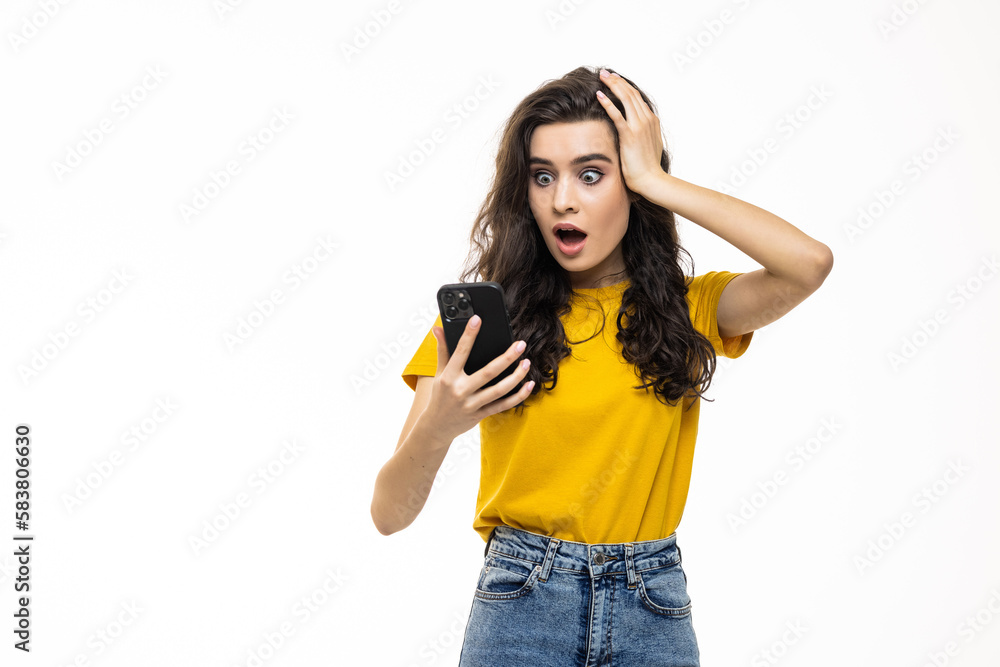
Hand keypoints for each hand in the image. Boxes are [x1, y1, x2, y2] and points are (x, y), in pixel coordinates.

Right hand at [422, 315, 533, 441]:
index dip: (469, 335)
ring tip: (527, 363)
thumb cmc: (439, 396)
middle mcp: (460, 390)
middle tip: (520, 344)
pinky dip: (518, 396)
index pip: (460, 352)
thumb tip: (437, 329)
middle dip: (506, 357)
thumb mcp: (439, 373)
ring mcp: (471, 404)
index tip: (477, 319)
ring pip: (499, 390)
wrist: (435, 427)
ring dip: (516, 376)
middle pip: (488, 372)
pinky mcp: (480, 415)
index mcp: (449, 376)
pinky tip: (529, 385)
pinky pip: (503, 405)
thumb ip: (442, 350)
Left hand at [596, 68, 665, 197]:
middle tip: (605, 72)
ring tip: (602, 77)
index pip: (636, 97)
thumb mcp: (649, 145)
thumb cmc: (647, 167)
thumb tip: (638, 129)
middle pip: (630, 93)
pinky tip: (599, 95)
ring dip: (613, 86)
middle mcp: (646, 119)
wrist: (651, 180)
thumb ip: (644, 133)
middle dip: (617, 81)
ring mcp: (639, 126)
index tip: (614, 79)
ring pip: (625, 99)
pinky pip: (617, 115)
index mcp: (651, 120)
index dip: (624, 86)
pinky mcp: (630, 135)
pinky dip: (608, 103)